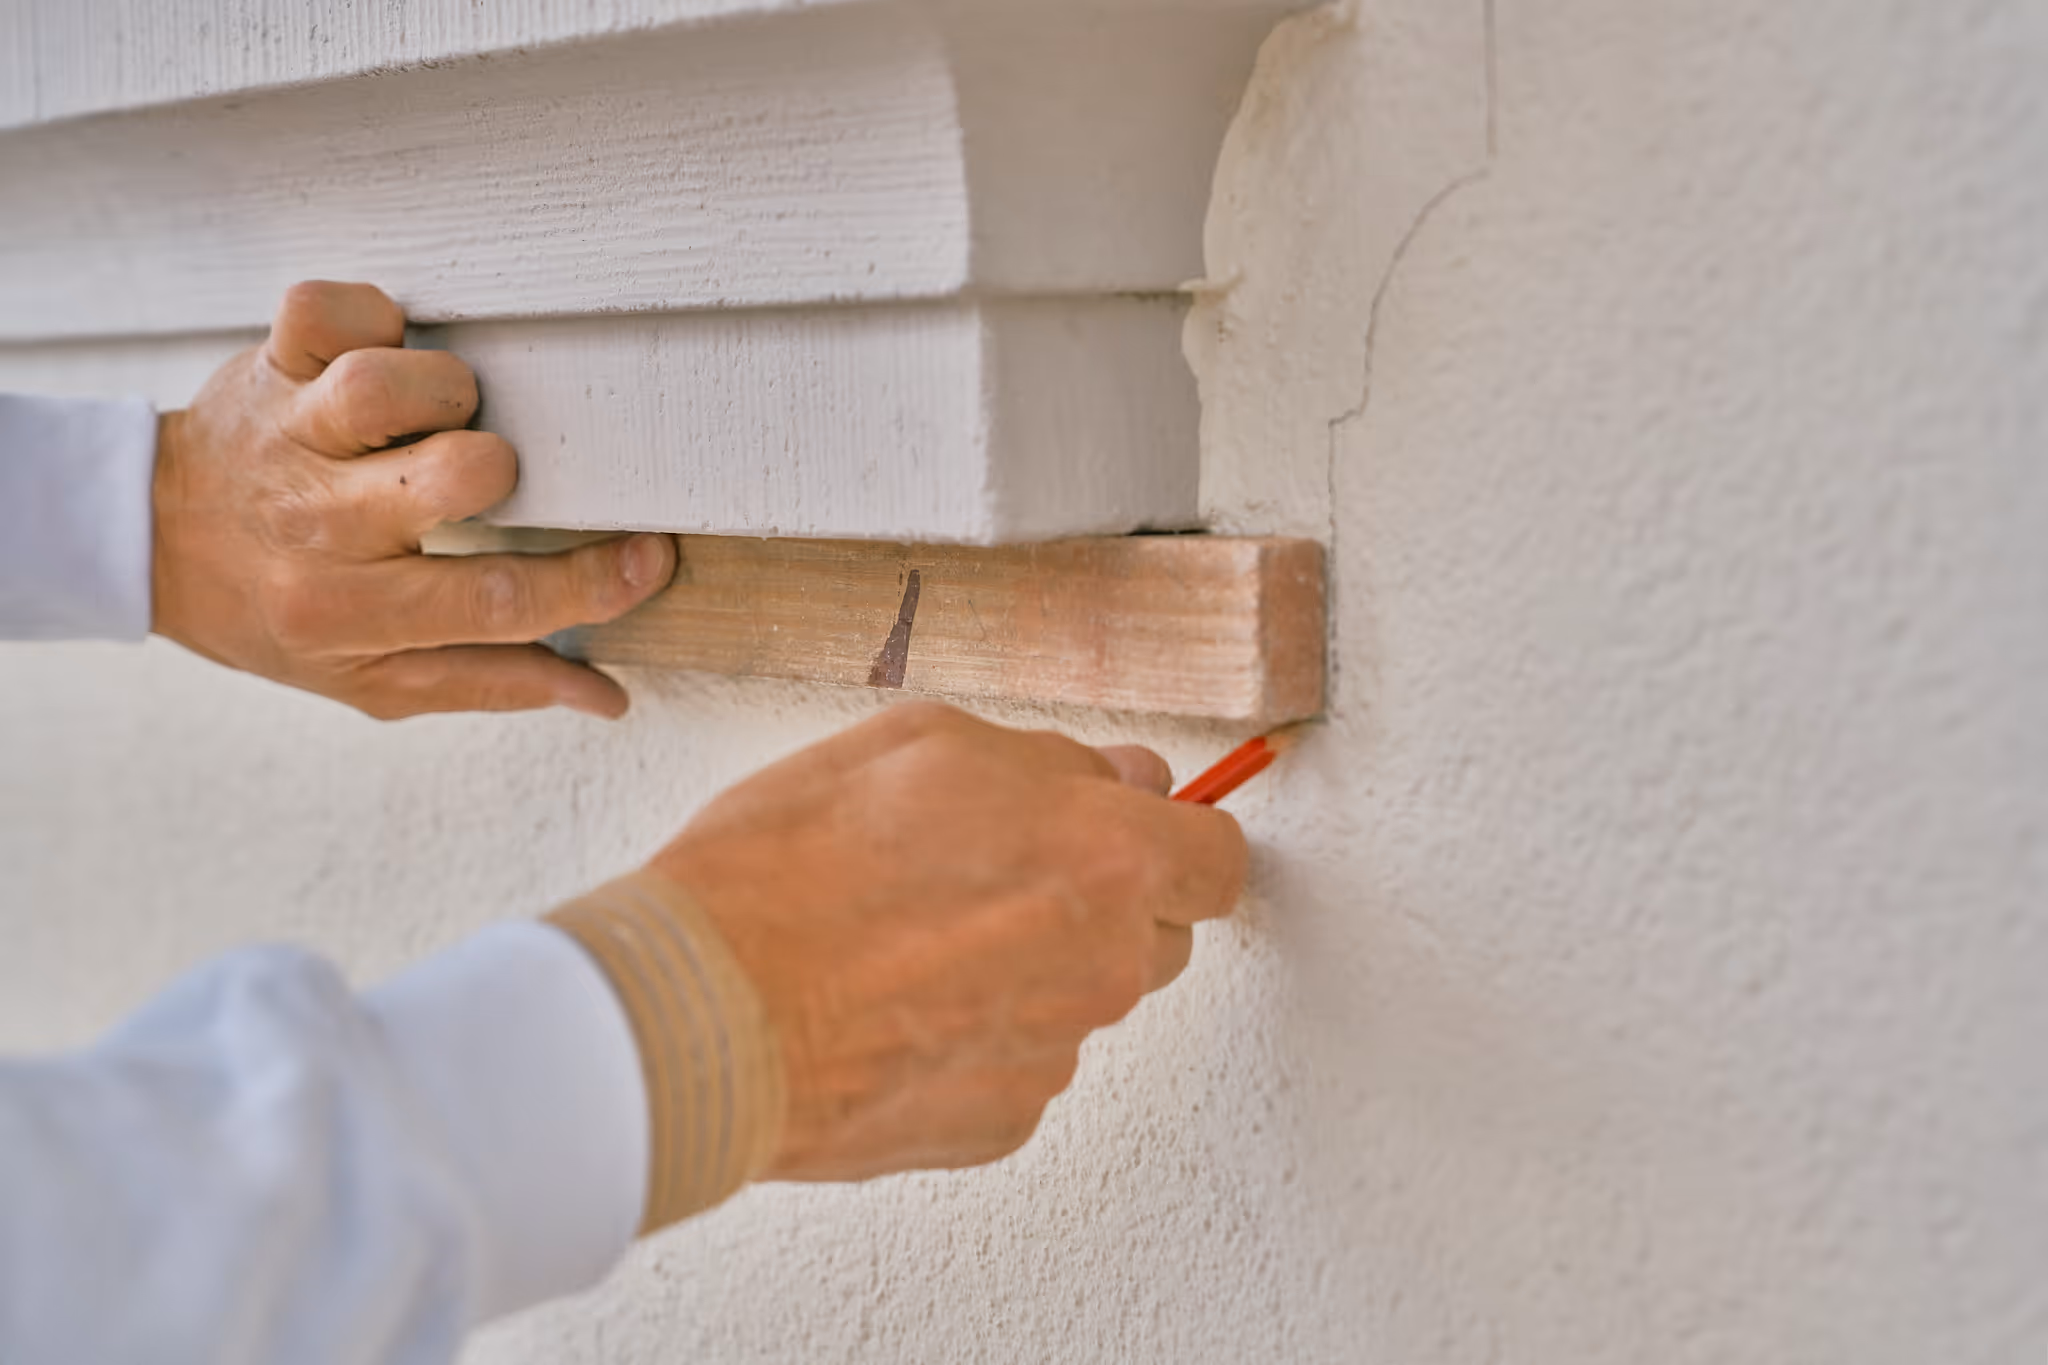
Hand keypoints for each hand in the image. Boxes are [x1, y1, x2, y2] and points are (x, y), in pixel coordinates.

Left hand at [150, 281, 675, 718]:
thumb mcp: (378, 677)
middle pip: (464, 474)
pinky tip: (382, 350)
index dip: (593, 581)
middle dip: (501, 470)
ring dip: (444, 392)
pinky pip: (334, 307)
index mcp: (353, 613)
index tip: (650, 557)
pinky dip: (373, 315)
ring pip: (399, 385)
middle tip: (485, 479)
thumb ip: (495, 682)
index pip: (500, 602)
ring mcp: (291, 434)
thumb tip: (607, 697)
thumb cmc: (281, 614)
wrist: (149, 542)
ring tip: (434, 416)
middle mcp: (319, 525)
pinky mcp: (270, 362)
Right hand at [648, 703, 1248, 1180]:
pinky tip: (893, 1007)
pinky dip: (976, 1038)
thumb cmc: (788, 871)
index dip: (1176, 838)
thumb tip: (1116, 777)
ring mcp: (1056, 1054)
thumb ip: (1050, 759)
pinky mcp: (1001, 1123)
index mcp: (1104, 857)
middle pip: (1158, 933)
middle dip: (1104, 901)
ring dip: (1032, 968)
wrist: (701, 1013)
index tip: (1143, 832)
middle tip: (997, 873)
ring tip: (915, 941)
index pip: (1217, 858)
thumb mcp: (920, 742)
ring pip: (1081, 999)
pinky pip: (1020, 1065)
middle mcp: (1104, 966)